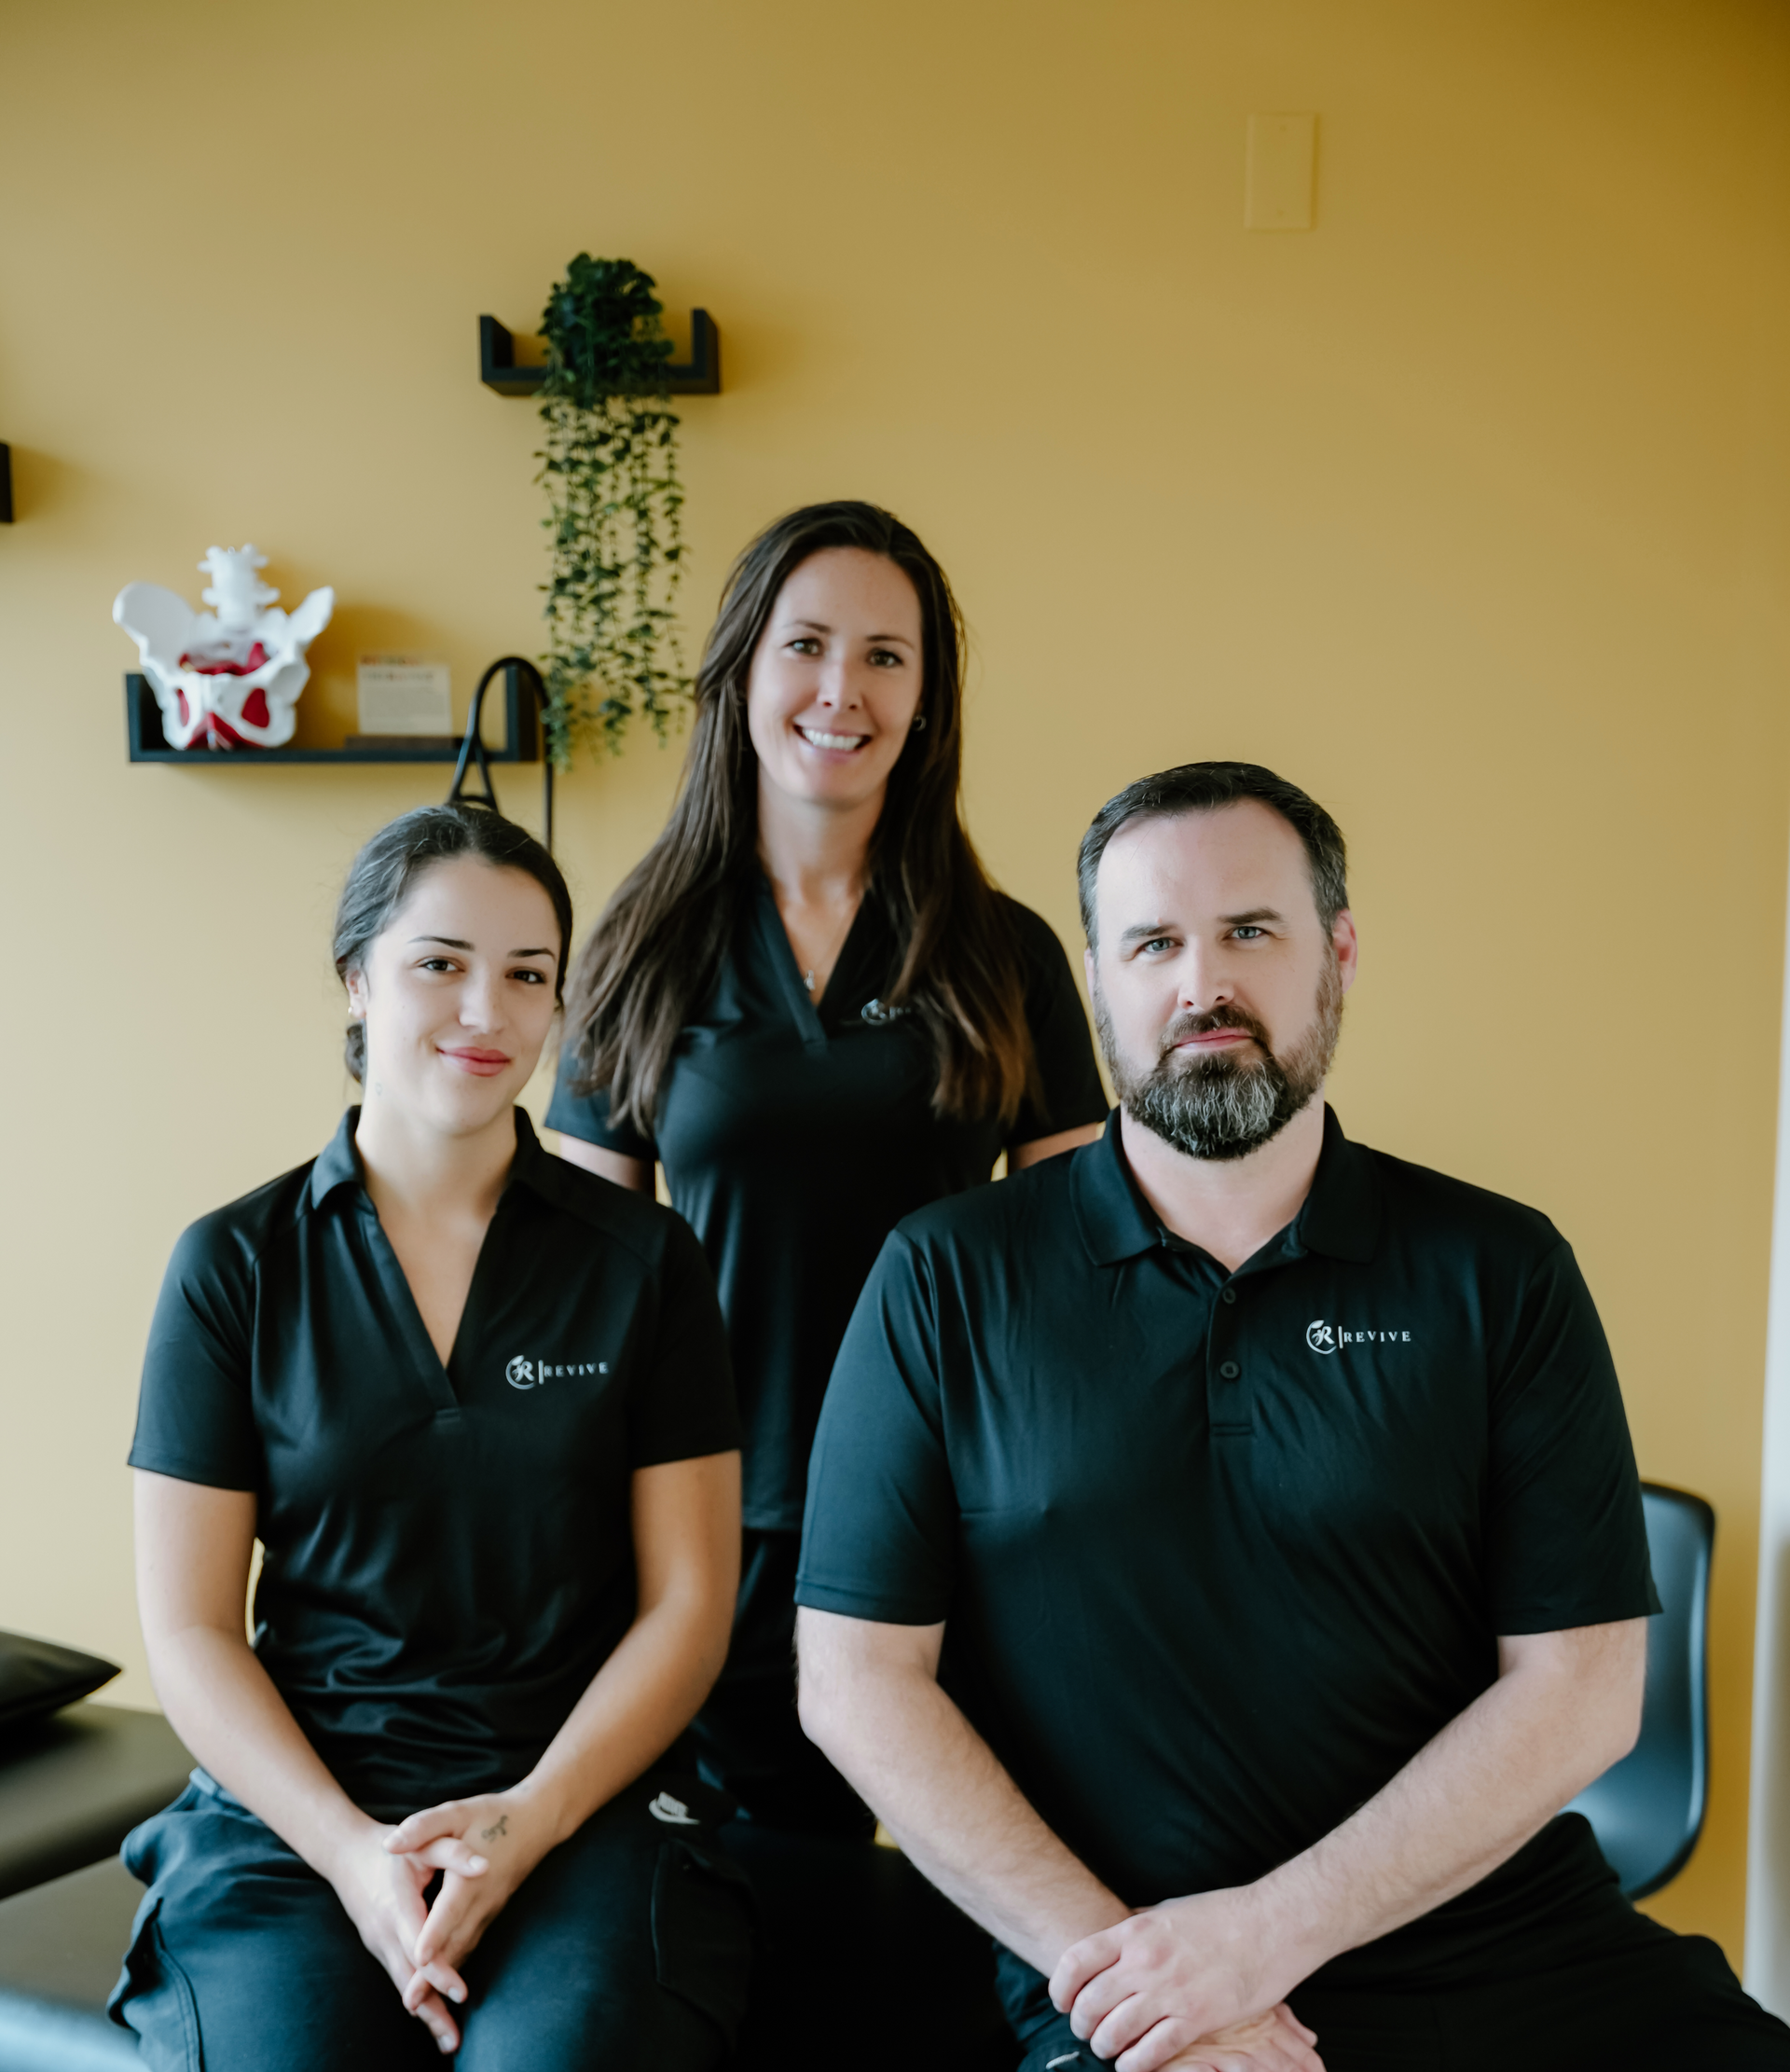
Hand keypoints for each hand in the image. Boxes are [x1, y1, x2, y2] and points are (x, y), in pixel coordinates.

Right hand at [329, 1819, 473, 2053]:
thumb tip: (484, 1866)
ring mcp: (379, 1944)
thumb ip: (452, 1852)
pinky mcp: (380, 1948)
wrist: (347, 1855)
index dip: (438, 1970)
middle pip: (409, 1978)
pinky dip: (416, 2001)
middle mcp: (384, 1932)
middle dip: (432, 2008)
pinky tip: (433, 2020)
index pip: (419, 1945)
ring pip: (403, 1984)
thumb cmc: (393, 1847)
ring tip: (449, 2041)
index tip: (460, 1992)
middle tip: (454, 2039)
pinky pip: (400, 1978)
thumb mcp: (422, 1842)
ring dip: (425, 2014)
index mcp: (396, 1905)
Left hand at [385, 1786, 558, 1991]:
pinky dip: (457, 1964)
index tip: (418, 1958)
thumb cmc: (493, 1814)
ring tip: (421, 2004)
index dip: (434, 1934)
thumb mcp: (456, 1812)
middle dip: (433, 1974)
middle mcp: (481, 1899)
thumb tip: (388, 1843)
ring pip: (465, 1948)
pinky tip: (443, 1980)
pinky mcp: (492, 1913)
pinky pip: (472, 1943)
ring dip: (444, 1975)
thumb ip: (422, 1827)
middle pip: (456, 1942)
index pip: (448, 1910)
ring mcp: (490, 1910)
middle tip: (410, 2002)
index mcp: (469, 1876)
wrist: (538, 1821)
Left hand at [1051, 1889, 1297, 2071]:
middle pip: (1090, 2002)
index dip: (1060, 1988)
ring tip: (1108, 2049)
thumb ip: (1138, 1928)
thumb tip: (1114, 1934)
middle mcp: (1145, 1961)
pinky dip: (1135, 2065)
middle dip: (1081, 2024)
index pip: (1076, 1962)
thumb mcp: (1168, 1910)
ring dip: (1105, 2046)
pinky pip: (1152, 2052)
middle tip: (1085, 2031)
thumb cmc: (1220, 1915)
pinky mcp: (1196, 2017)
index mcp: (1135, 1932)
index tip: (1061, 2001)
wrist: (1269, 1925)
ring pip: (1116, 2031)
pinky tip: (1132, 2066)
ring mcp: (1170, 1990)